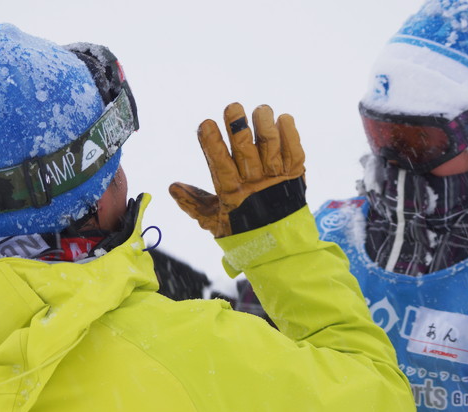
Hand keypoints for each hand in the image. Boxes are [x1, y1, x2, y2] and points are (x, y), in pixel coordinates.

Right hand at [169, 103, 305, 237]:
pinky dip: (291, 135)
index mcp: (232, 193)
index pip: (220, 165)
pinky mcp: (295, 176)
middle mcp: (255, 184)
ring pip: (271, 148)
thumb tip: (172, 187)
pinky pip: (294, 152)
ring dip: (265, 127)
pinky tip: (283, 118)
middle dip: (238, 128)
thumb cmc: (242, 231)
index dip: (212, 145)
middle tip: (232, 108)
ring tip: (260, 110)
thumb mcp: (214, 221)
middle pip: (246, 151)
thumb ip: (193, 203)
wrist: (279, 248)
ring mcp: (276, 179)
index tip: (205, 124)